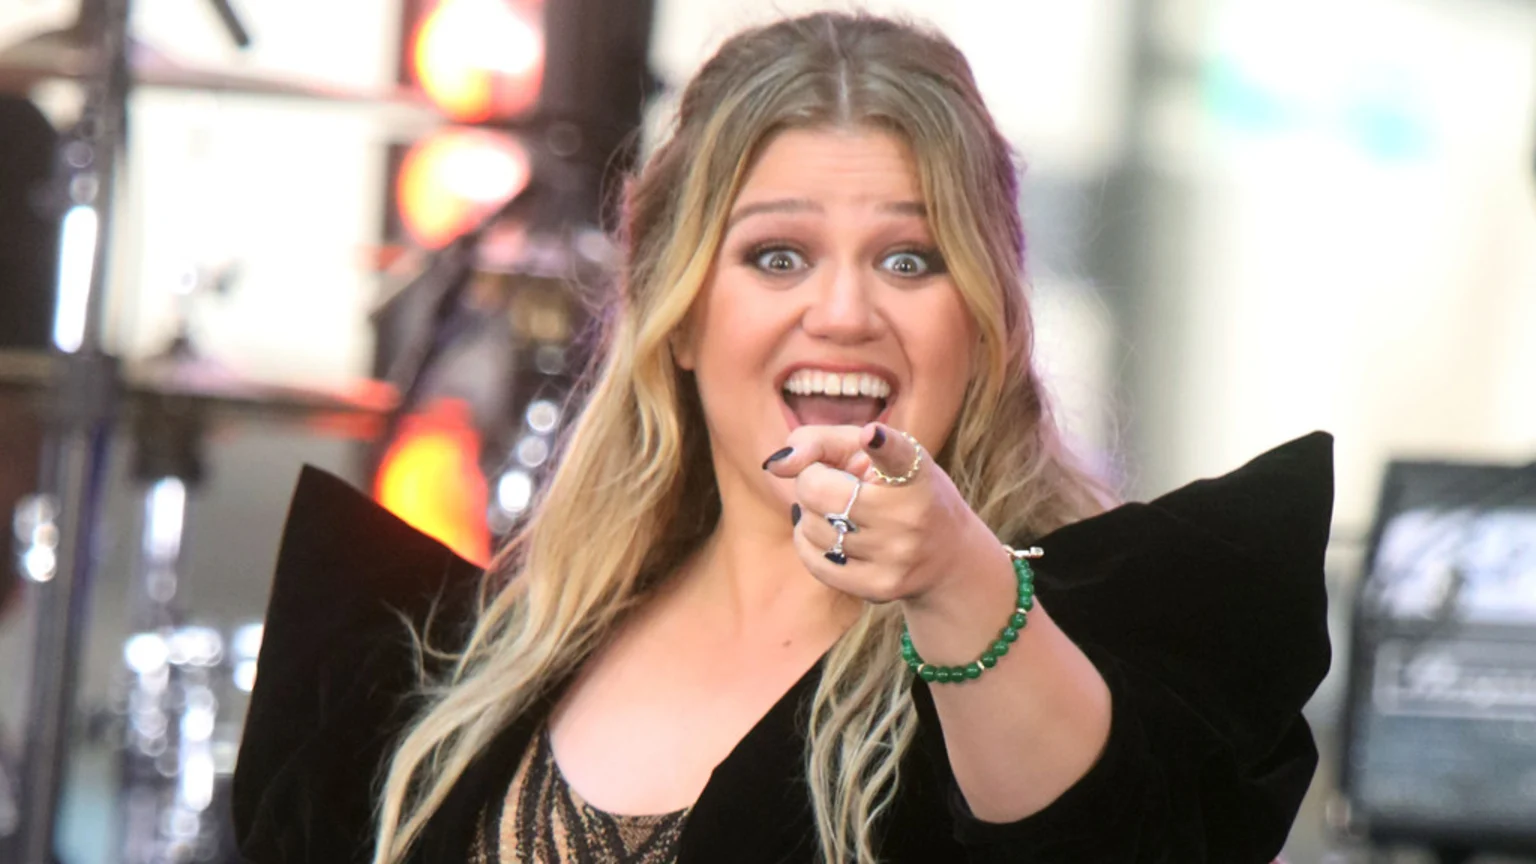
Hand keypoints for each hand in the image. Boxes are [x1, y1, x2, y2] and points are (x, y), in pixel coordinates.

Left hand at [763, 422, 989, 605]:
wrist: (945, 555)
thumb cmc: (899, 490)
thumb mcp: (871, 453)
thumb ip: (820, 441)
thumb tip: (776, 466)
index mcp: (915, 472)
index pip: (899, 456)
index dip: (882, 445)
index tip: (871, 436)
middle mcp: (910, 516)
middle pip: (818, 491)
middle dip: (811, 481)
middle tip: (829, 482)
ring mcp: (896, 557)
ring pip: (811, 527)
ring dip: (810, 514)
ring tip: (837, 511)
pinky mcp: (880, 588)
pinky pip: (814, 561)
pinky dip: (808, 542)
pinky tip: (828, 533)